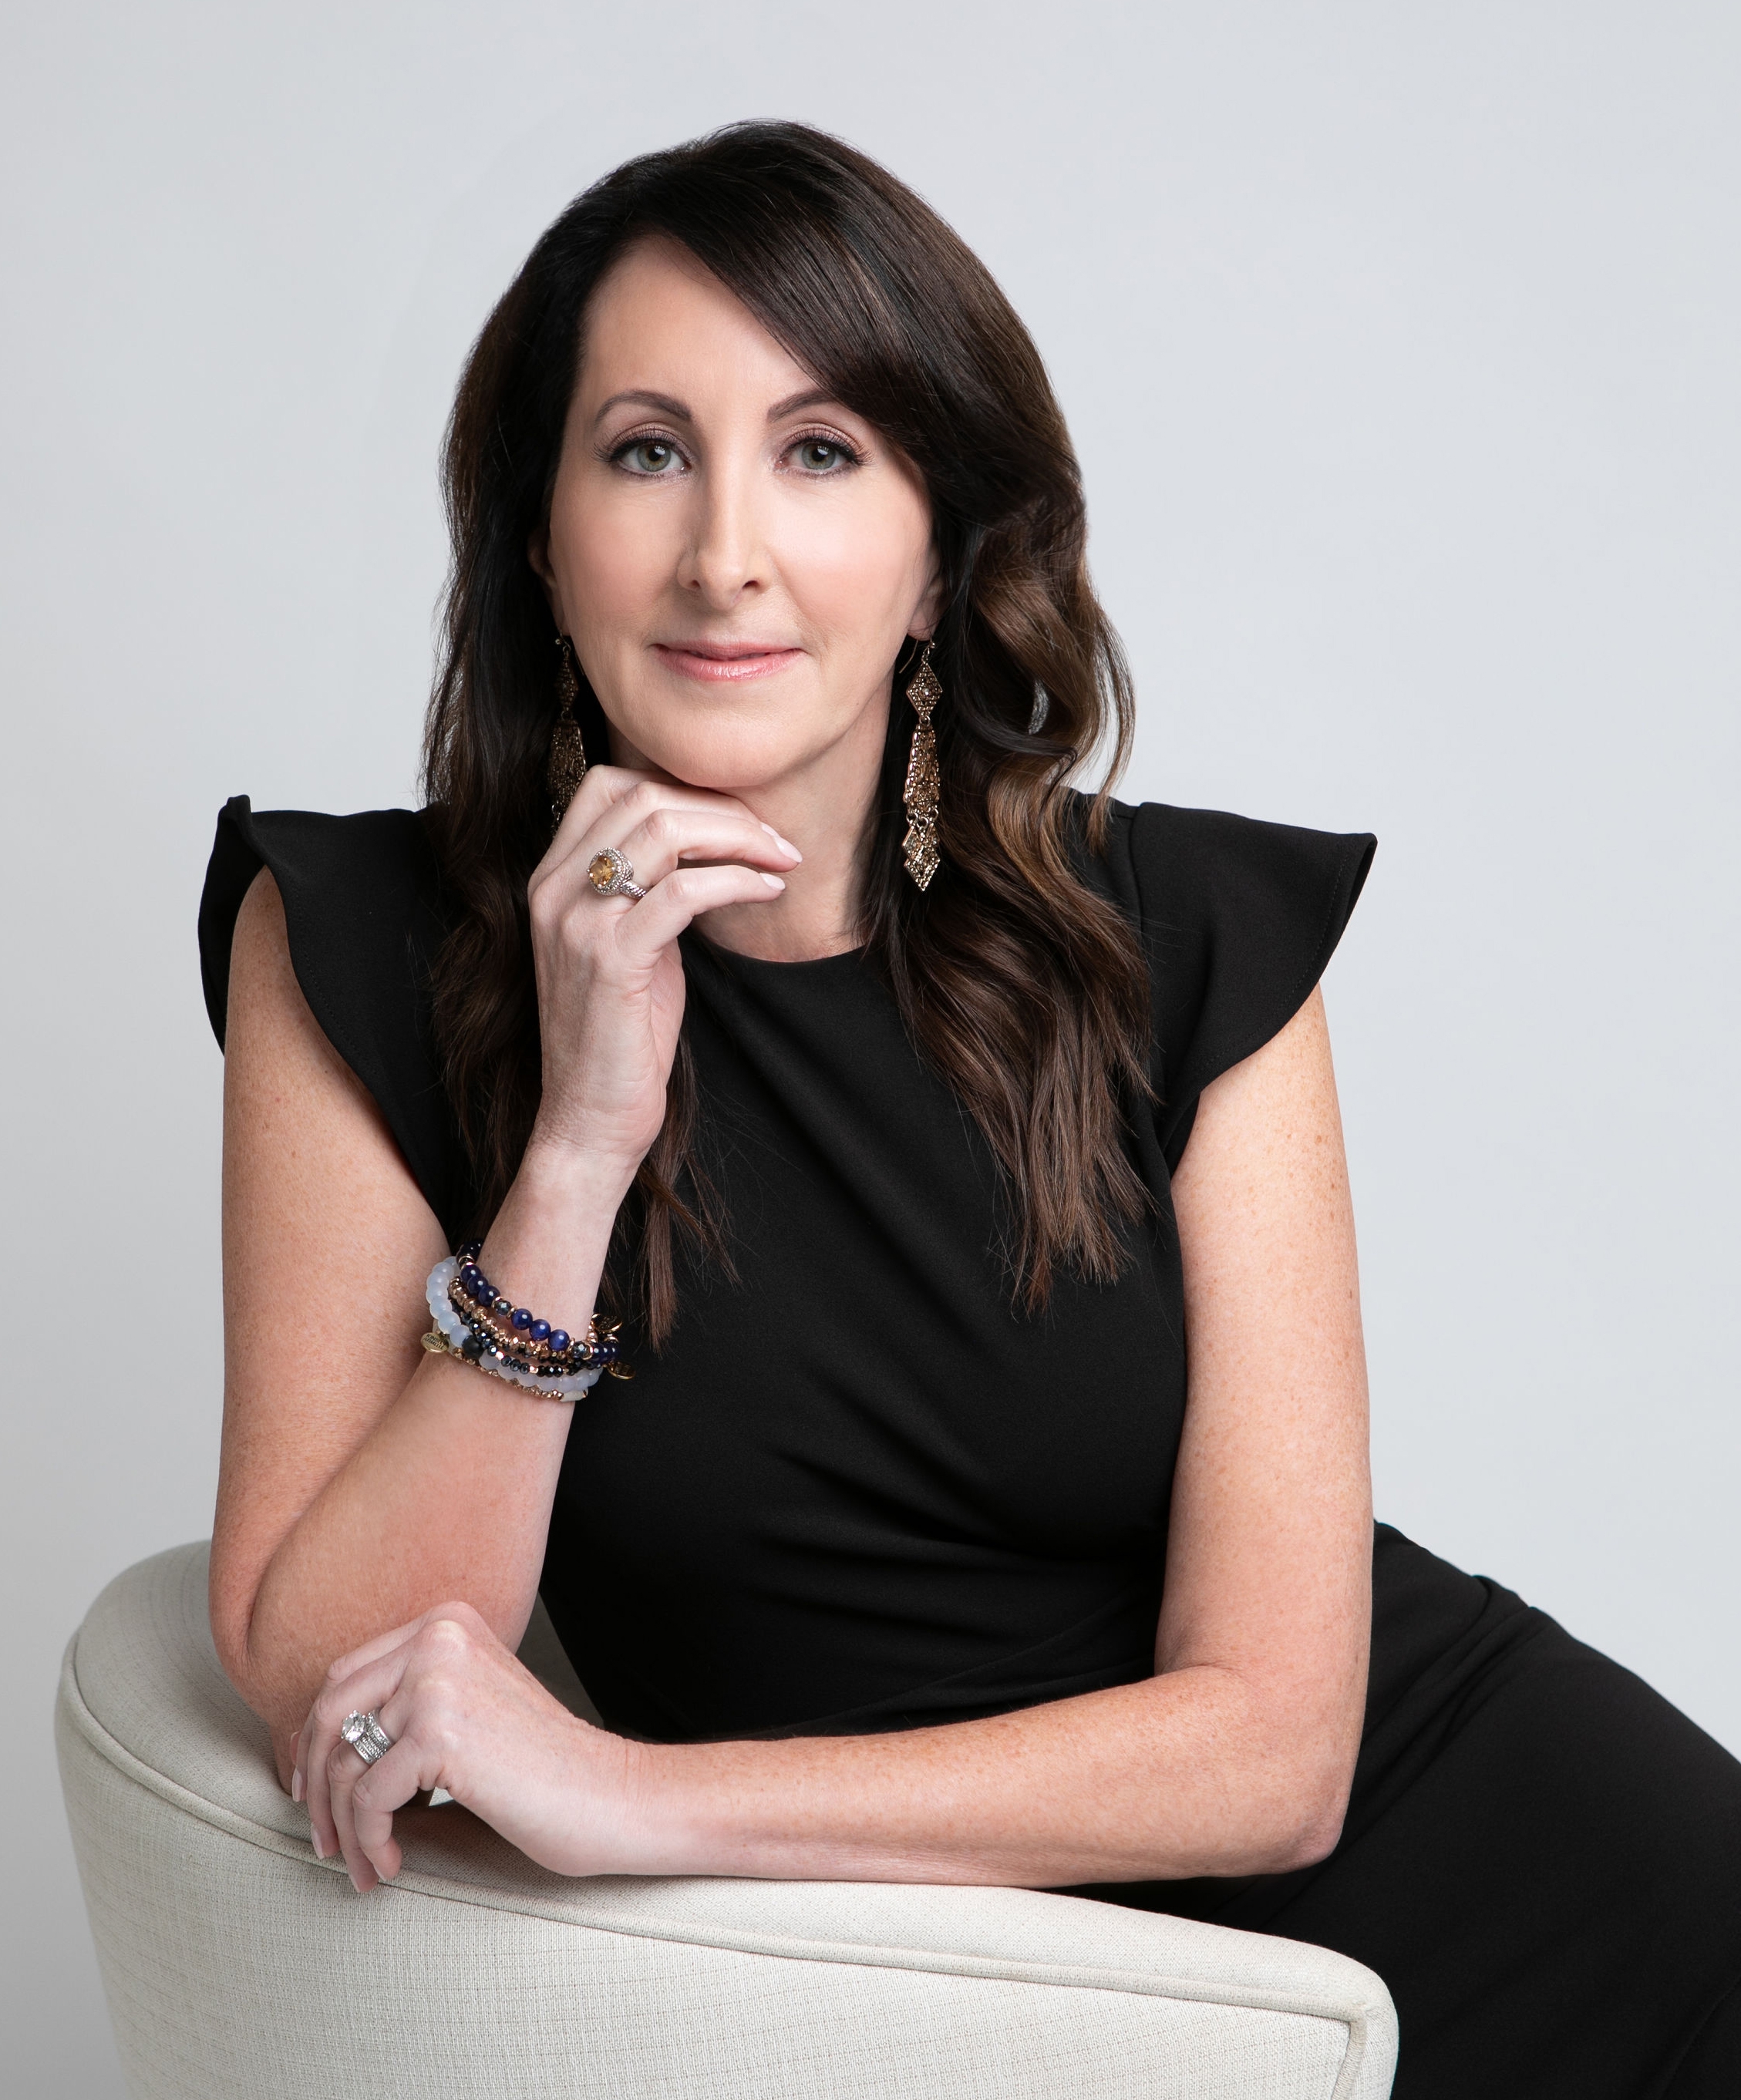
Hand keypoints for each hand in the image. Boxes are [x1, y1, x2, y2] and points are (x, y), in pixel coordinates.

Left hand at [292, 1602, 641, 1891]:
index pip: (345, 1677)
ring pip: (343, 1761)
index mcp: (446, 1622)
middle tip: (323, 1839)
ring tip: (360, 1865)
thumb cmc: (540, 1768)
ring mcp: (437, 1680)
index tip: (313, 1791)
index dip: (316, 1740)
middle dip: (315, 1785)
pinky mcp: (439, 1732)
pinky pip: (368, 1798)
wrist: (609, 1795)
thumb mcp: (468, 1709)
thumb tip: (317, 1751)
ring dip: (343, 1827)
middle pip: (331, 1712)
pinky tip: (392, 1865)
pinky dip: (370, 1841)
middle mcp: (438, 1637)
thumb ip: (407, 1704)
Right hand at [525, 767, 800, 1176]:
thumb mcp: (630, 942)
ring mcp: (577, 922)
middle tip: (778, 841)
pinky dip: (737, 881)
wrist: (589, 1117)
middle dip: (725, 809)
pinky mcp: (611, 959)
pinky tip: (768, 893)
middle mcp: (554, 889)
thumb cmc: (620, 1033)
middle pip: (644, 796)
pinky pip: (684, 890)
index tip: (738, 818)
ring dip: (739, 837)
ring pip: (664, 830)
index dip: (682, 786)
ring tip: (782, 860)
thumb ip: (650, 886)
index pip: (608, 783)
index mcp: (552, 878)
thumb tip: (714, 839)